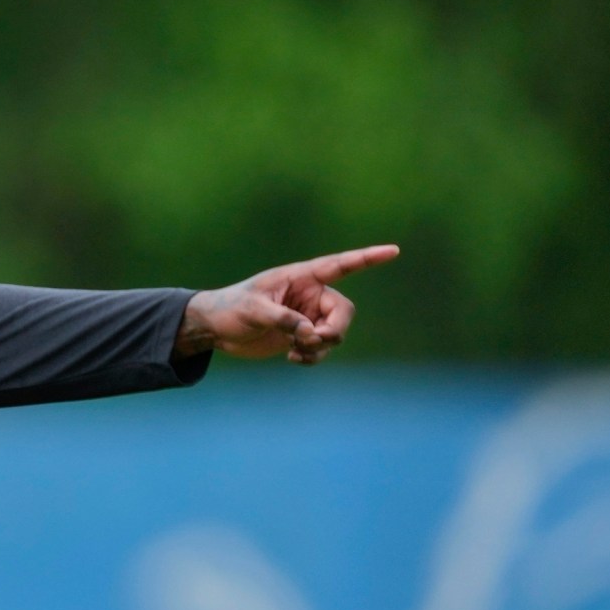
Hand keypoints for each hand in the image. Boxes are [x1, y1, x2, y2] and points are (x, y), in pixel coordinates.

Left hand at [177, 245, 396, 364]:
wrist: (216, 329)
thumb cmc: (230, 308)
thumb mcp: (253, 310)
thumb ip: (283, 319)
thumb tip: (310, 333)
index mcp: (301, 277)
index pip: (340, 265)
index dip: (368, 258)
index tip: (394, 251)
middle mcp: (310, 295)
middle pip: (343, 312)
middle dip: (333, 331)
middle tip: (311, 342)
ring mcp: (308, 316)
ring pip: (335, 333)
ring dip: (320, 347)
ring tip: (295, 351)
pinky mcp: (302, 335)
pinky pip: (323, 348)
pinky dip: (314, 356)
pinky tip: (292, 358)